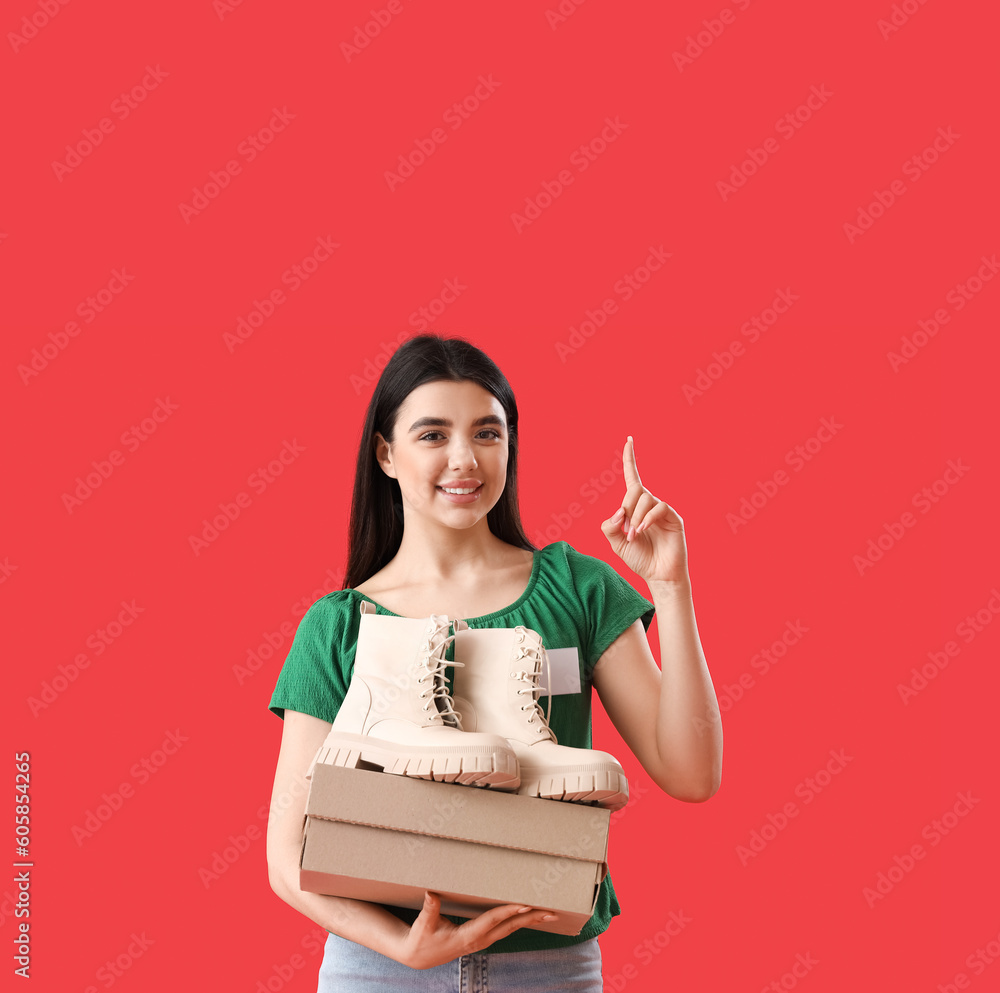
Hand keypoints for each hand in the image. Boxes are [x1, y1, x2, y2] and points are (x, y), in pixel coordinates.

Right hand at [393, 890, 557, 969]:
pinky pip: (505, 929)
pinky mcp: (482, 939)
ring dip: (529, 920)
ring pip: (510, 929)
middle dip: (530, 918)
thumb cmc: (421, 940)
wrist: (419, 957)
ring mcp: (482, 941)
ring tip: (548, 913)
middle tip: (550, 911)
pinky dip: (519, 921)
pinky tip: (529, 916)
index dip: (508, 911)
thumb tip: (431, 894)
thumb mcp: (423, 925)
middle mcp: (479, 940)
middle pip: (509, 927)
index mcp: (467, 936)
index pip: (492, 921)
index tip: (525, 904)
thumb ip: (429, 909)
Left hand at [600, 436, 688, 585]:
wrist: (658, 575)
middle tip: (626, 530)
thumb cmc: (639, 558)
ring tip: (634, 536)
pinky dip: (647, 518)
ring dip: (635, 517)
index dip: (629, 460)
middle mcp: (649, 504)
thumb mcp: (616, 543)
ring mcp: (662, 510)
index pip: (632, 477)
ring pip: (645, 499)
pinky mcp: (673, 518)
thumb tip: (617, 513)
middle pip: (635, 489)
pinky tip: (643, 530)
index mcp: (634, 507)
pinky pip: (659, 507)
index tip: (628, 440)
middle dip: (626, 507)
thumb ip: (609, 527)